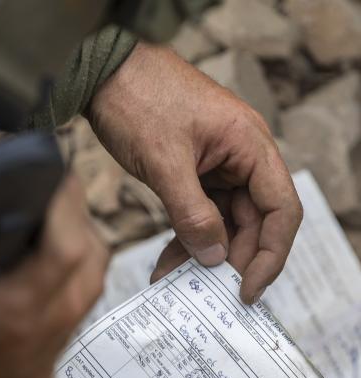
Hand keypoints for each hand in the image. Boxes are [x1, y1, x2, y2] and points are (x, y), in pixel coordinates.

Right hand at [0, 175, 107, 377]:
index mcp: (23, 306)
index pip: (65, 246)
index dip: (64, 203)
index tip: (45, 171)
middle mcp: (64, 303)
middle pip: (87, 237)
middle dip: (68, 199)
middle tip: (37, 179)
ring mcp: (83, 302)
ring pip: (98, 241)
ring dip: (75, 215)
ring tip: (43, 201)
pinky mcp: (89, 298)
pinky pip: (98, 252)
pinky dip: (81, 231)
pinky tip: (54, 226)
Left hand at [88, 43, 302, 303]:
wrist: (105, 76)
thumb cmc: (138, 101)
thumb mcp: (165, 161)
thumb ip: (192, 212)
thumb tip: (214, 257)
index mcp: (250, 147)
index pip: (280, 210)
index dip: (270, 254)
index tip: (247, 289)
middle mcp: (241, 159)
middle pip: (252, 222)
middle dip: (230, 259)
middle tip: (207, 292)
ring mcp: (217, 167)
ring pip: (223, 222)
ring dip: (203, 253)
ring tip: (177, 280)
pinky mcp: (194, 174)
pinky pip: (199, 214)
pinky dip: (186, 237)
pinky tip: (168, 260)